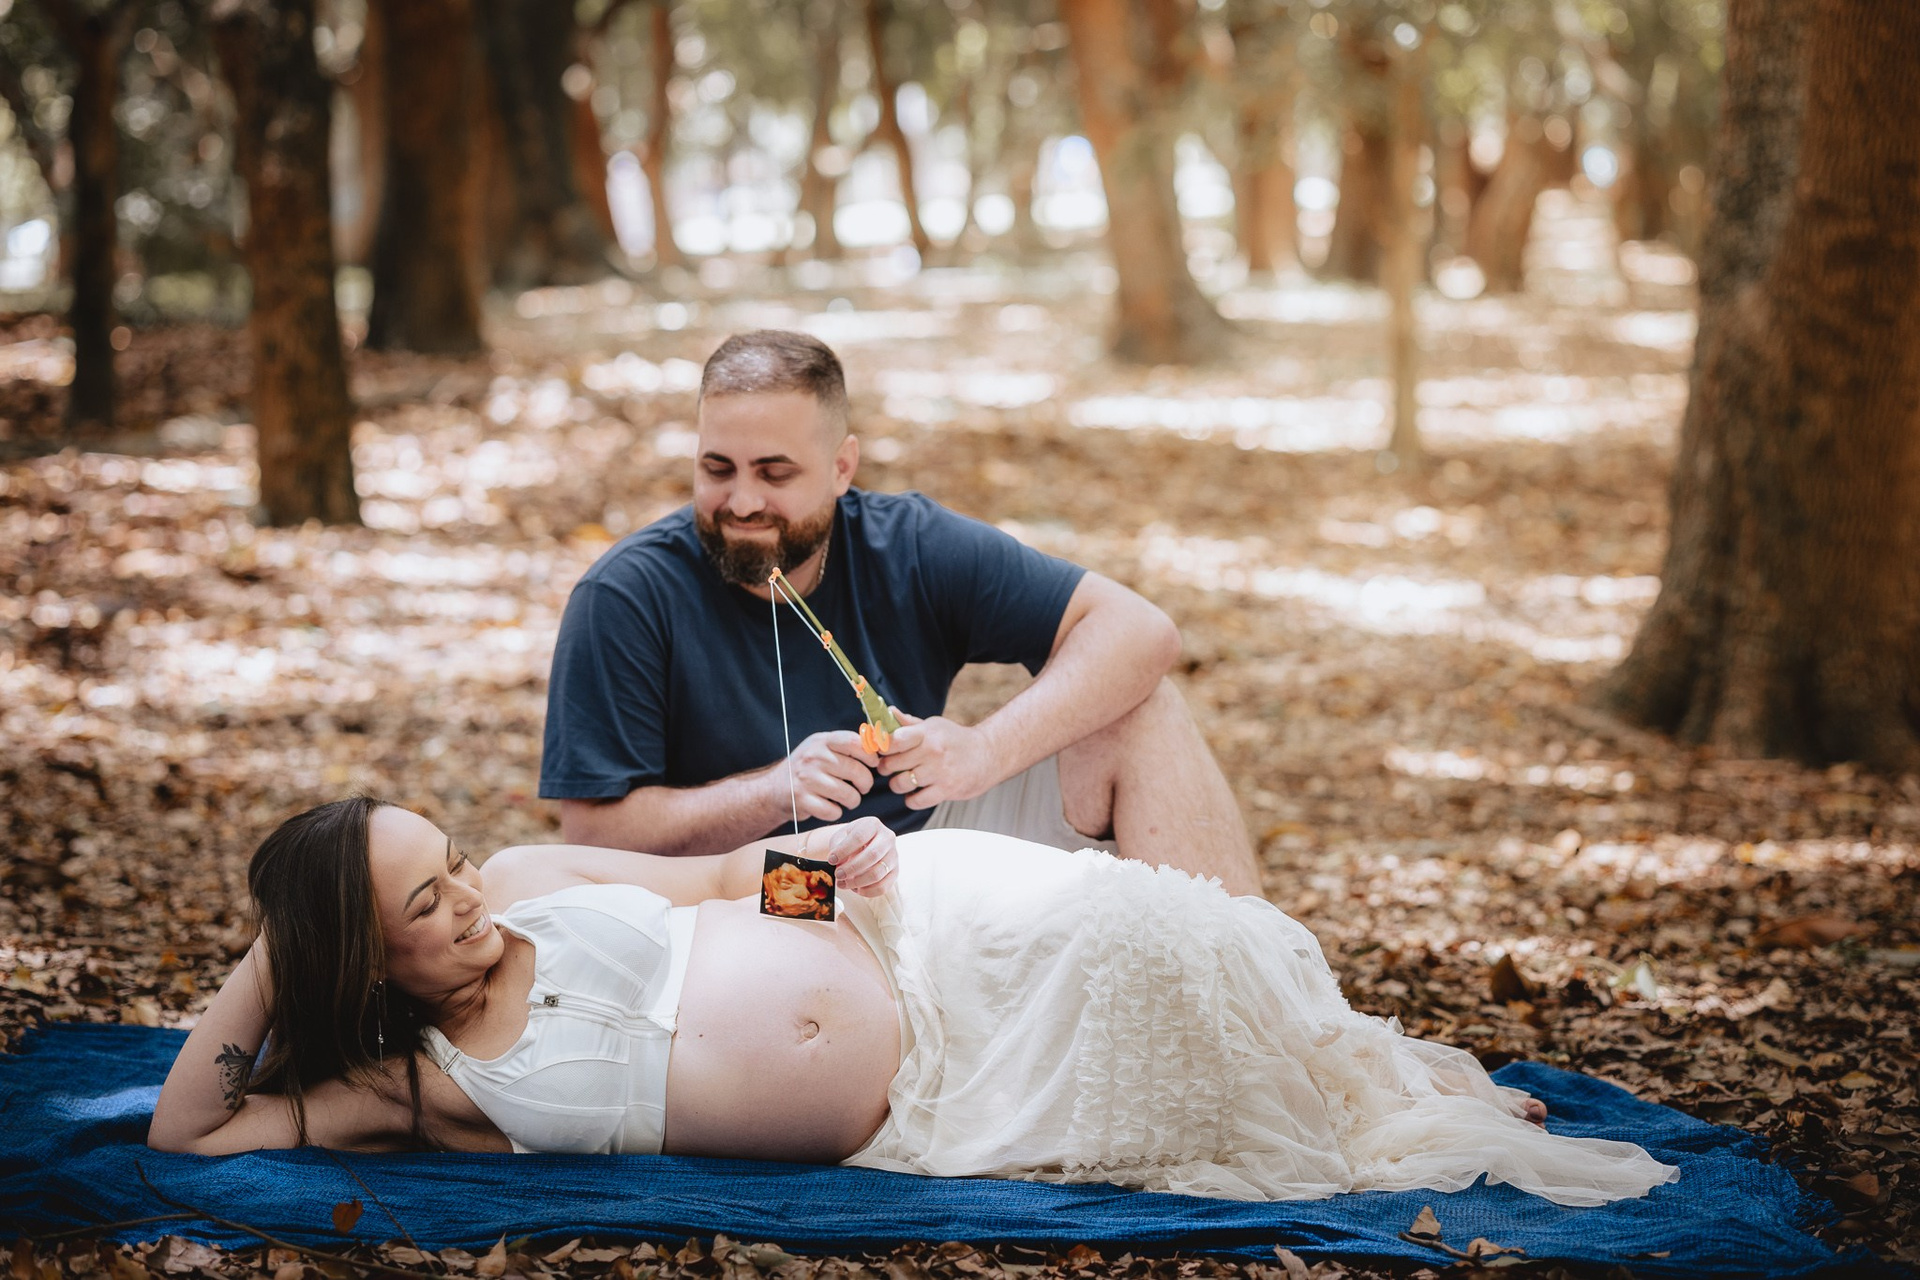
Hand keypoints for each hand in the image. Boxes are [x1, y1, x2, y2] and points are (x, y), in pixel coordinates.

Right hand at [777, 729, 879, 821]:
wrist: (774, 789)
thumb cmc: (808, 768)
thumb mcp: (822, 748)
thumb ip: (846, 745)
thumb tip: (879, 746)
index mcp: (821, 741)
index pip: (852, 742)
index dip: (869, 754)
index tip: (873, 763)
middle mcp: (813, 757)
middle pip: (854, 770)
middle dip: (866, 782)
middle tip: (864, 786)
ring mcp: (806, 779)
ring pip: (847, 794)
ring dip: (853, 800)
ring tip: (850, 798)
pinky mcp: (802, 800)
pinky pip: (833, 811)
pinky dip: (837, 812)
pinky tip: (832, 807)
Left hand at [815, 816, 896, 896]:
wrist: (863, 844)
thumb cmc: (850, 840)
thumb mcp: (841, 837)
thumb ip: (838, 847)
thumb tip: (839, 864)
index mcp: (873, 824)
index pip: (859, 837)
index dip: (843, 850)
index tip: (831, 860)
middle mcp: (887, 838)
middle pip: (872, 855)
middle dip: (851, 868)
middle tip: (838, 875)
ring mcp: (893, 855)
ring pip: (878, 873)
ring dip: (857, 882)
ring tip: (843, 884)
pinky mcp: (895, 872)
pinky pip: (883, 886)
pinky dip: (867, 891)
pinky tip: (856, 889)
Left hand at [875, 710, 996, 810]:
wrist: (989, 755)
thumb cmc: (956, 740)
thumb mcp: (935, 726)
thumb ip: (910, 724)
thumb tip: (888, 711)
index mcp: (927, 733)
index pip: (894, 739)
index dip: (882, 747)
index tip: (882, 751)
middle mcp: (932, 751)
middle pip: (892, 764)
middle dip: (886, 768)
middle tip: (889, 768)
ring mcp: (940, 771)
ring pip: (901, 784)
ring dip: (897, 785)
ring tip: (902, 781)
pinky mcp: (947, 790)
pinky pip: (916, 801)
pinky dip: (911, 800)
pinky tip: (915, 794)